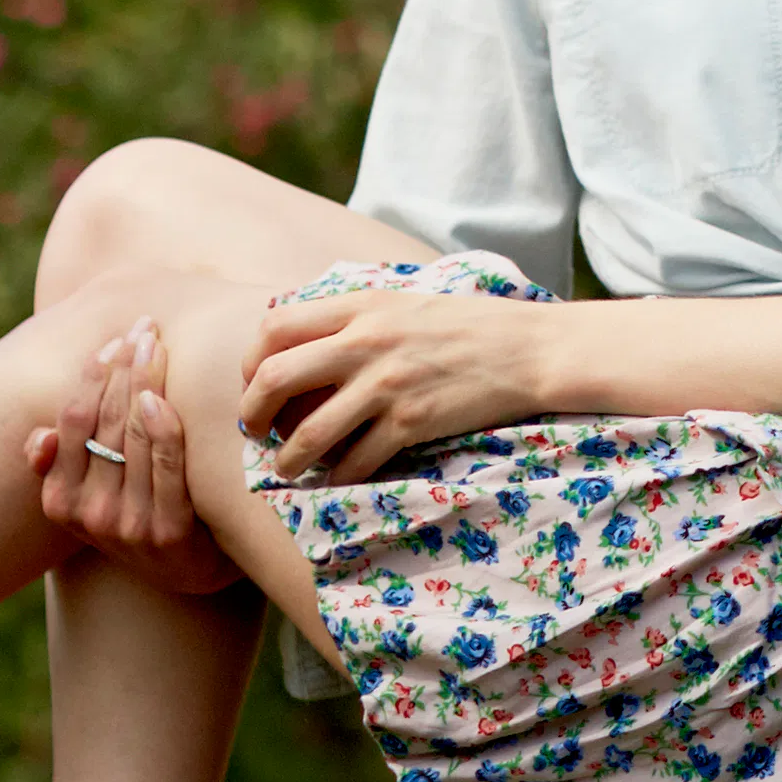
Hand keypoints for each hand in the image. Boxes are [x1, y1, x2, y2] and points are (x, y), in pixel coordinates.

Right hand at [22, 318, 236, 596]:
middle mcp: (89, 514)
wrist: (191, 571)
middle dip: (123, 368)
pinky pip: (167, 467)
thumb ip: (61, 466)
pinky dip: (162, 428)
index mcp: (60, 501)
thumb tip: (38, 438)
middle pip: (104, 422)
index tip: (114, 340)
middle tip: (144, 327)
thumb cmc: (138, 514)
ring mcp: (129, 525)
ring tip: (157, 343)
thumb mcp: (89, 497)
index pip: (72, 423)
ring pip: (133, 436)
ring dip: (145, 382)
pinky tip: (160, 397)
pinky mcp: (170, 534)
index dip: (92, 376)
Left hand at [240, 282, 555, 484]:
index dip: (251, 362)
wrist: (530, 349)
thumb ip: (355, 315)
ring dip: (286, 461)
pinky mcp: (411, 423)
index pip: (274, 328)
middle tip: (256, 433)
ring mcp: (387, 385)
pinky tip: (339, 479)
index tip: (257, 386)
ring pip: (307, 434)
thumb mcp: (405, 302)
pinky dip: (338, 478)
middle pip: (275, 379)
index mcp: (361, 306)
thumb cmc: (469, 325)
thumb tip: (301, 340)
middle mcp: (366, 342)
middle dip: (253, 415)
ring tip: (288, 469)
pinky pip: (354, 462)